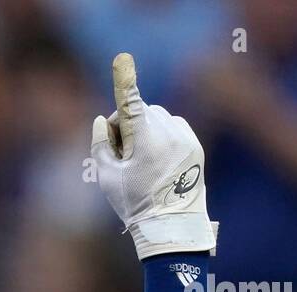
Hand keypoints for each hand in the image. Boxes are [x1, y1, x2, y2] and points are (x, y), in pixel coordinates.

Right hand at [90, 53, 215, 259]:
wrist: (172, 227)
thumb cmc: (134, 204)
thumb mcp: (106, 177)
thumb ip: (100, 143)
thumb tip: (103, 120)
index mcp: (145, 141)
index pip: (131, 104)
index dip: (124, 82)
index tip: (122, 59)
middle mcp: (169, 134)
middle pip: (142, 112)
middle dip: (129, 124)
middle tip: (121, 153)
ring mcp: (186, 139)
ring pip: (159, 118)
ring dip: (147, 129)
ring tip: (141, 160)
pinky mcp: (195, 145)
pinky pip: (175, 127)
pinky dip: (164, 135)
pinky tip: (157, 159)